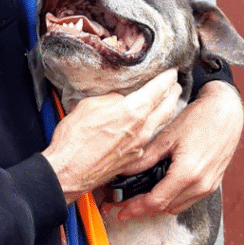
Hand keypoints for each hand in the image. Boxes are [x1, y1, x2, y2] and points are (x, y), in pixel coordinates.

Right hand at [42, 69, 181, 201]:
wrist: (68, 172)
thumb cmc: (74, 141)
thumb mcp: (89, 106)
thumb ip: (111, 99)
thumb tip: (120, 99)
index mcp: (132, 112)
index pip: (158, 89)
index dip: (167, 78)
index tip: (171, 72)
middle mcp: (141, 130)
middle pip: (168, 107)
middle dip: (173, 93)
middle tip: (175, 85)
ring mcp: (139, 146)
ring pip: (161, 124)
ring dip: (167, 110)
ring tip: (167, 102)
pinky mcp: (133, 158)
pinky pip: (150, 138)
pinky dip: (153, 127)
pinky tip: (148, 124)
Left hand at [113, 80, 243, 220]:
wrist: (226, 113)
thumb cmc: (198, 120)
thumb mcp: (167, 137)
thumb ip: (145, 158)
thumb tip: (123, 171)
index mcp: (187, 173)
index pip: (156, 201)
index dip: (135, 209)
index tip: (121, 212)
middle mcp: (200, 185)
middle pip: (165, 208)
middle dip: (144, 207)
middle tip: (125, 201)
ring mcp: (208, 187)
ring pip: (176, 207)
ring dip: (159, 204)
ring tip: (142, 193)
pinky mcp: (213, 185)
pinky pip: (188, 200)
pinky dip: (173, 198)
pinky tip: (163, 186)